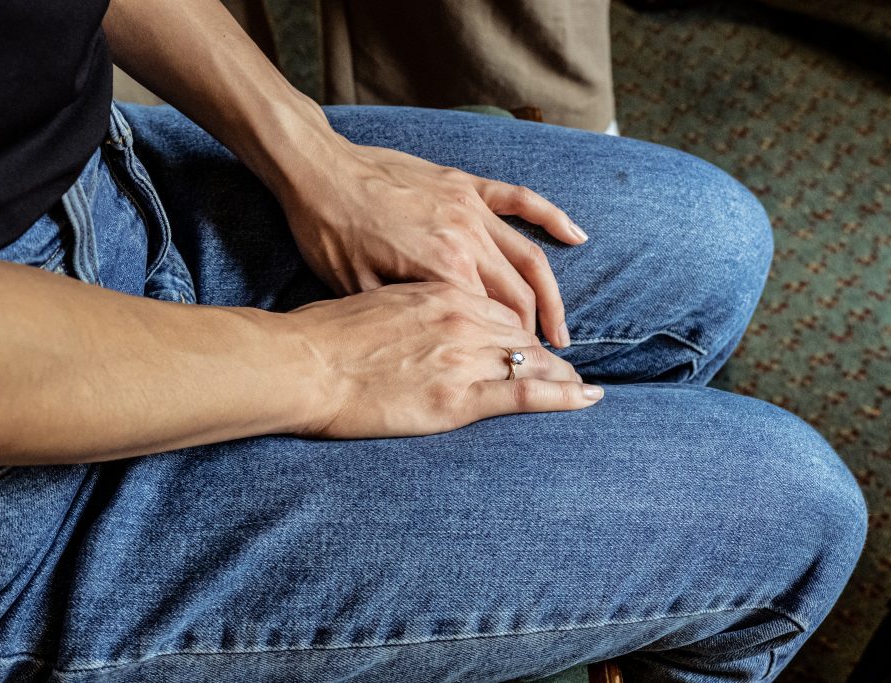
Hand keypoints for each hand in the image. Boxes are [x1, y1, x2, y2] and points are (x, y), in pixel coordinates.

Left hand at [280, 142, 586, 349]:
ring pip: (528, 257)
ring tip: (562, 329)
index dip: (508, 354)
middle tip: (546, 363)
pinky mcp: (465, 184)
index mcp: (443, 270)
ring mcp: (470, 208)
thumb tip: (445, 340)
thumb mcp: (360, 290)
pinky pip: (520, 200)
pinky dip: (552, 218)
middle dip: (536, 335)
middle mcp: (467, 239)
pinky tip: (577, 238)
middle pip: (519, 296)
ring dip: (551, 296)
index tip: (516, 376)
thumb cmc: (330, 234)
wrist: (318, 171)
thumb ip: (411, 315)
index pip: (494, 323)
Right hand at [287, 282, 602, 438]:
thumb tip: (418, 318)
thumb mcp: (373, 296)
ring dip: (560, 371)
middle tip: (565, 363)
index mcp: (441, 287)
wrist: (302, 362)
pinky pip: (525, 392)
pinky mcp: (458, 396)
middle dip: (544, 347)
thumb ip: (409, 304)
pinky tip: (587, 397)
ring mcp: (463, 355)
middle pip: (520, 329)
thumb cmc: (325, 331)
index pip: (498, 302)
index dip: (519, 323)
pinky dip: (563, 395)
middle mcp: (461, 315)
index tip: (528, 336)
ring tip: (580, 385)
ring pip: (530, 358)